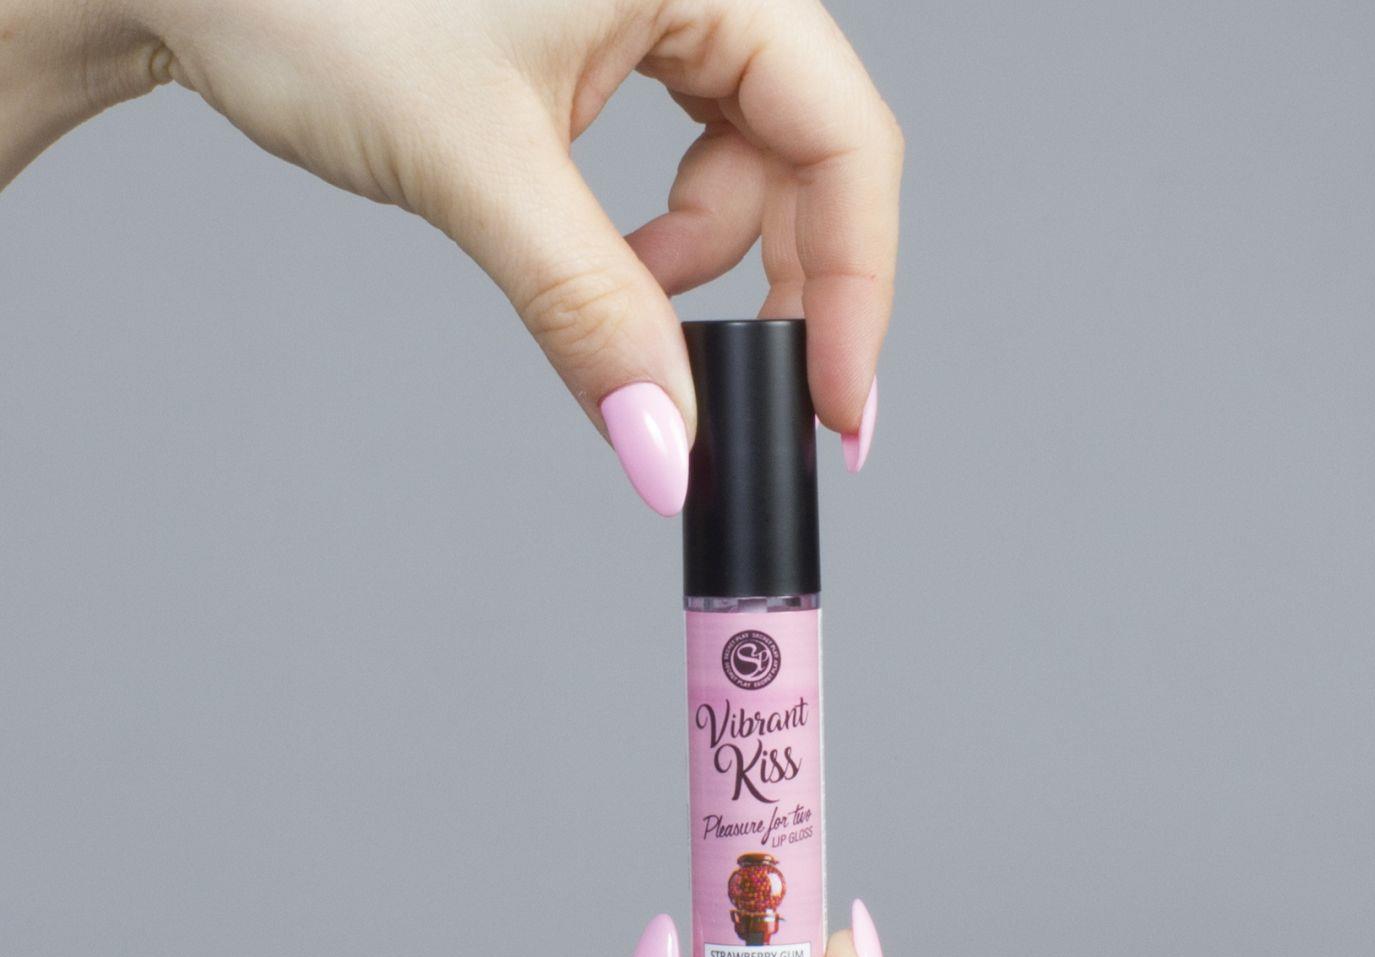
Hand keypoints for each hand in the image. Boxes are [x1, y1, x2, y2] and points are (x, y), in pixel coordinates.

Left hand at [1, 0, 899, 509]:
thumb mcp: (474, 163)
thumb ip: (589, 310)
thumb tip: (667, 451)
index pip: (846, 137)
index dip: (857, 288)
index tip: (836, 408)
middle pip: (806, 159)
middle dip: (780, 289)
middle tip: (739, 398)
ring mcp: (655, 1)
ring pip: (743, 164)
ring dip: (701, 264)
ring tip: (629, 307)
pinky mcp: (606, 37)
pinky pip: (679, 153)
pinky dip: (653, 233)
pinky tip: (609, 259)